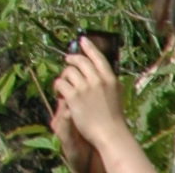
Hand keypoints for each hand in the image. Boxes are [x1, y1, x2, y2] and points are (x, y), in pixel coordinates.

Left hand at [49, 41, 133, 172]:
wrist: (110, 134)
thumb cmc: (113, 116)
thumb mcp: (115, 94)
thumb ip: (107, 81)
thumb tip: (97, 68)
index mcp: (110, 79)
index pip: (98, 57)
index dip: (89, 47)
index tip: (82, 39)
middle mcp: (97, 80)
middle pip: (79, 60)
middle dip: (71, 60)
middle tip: (67, 62)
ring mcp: (85, 88)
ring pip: (67, 72)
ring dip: (64, 77)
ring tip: (65, 86)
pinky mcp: (74, 97)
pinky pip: (60, 83)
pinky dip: (58, 88)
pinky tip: (60, 94)